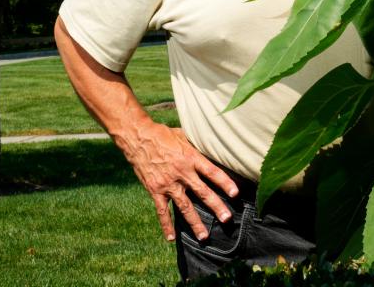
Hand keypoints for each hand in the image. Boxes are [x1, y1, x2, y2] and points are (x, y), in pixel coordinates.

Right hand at [119, 122, 238, 241]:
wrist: (138, 137)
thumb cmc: (164, 134)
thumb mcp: (185, 136)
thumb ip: (198, 148)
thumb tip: (214, 151)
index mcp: (190, 158)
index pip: (212, 172)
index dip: (225, 183)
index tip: (235, 193)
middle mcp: (181, 172)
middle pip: (202, 192)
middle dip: (216, 206)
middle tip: (227, 219)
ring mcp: (167, 184)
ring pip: (184, 207)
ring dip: (195, 222)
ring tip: (204, 236)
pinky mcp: (154, 190)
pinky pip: (162, 211)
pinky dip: (166, 225)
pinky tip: (172, 238)